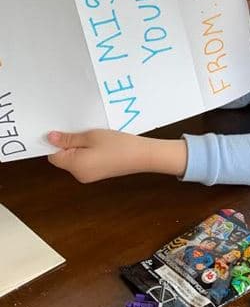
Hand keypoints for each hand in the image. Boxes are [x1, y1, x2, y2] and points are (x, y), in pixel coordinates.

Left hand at [47, 129, 186, 182]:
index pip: (53, 156)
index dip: (55, 143)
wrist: (142, 155)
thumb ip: (68, 138)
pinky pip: (85, 162)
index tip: (63, 130)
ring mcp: (89, 176)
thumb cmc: (118, 145)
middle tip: (83, 131)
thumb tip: (50, 138)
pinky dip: (88, 152)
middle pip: (64, 158)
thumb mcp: (90, 136)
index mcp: (75, 166)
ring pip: (75, 159)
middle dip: (69, 144)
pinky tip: (101, 144)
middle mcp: (79, 175)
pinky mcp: (98, 174)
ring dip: (80, 147)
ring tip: (95, 137)